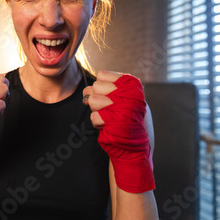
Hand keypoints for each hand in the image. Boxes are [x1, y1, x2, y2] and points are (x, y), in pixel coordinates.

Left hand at [82, 71, 154, 192]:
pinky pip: (93, 116)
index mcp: (132, 83)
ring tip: (109, 116)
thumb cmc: (124, 116)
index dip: (101, 87)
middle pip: (95, 86)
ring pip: (92, 100)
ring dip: (97, 110)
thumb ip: (103, 87)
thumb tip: (86, 91)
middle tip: (109, 108)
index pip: (102, 75)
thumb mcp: (120, 96)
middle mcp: (130, 93)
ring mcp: (123, 107)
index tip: (111, 96)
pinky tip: (109, 126)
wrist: (133, 144)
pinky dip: (97, 123)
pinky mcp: (115, 122)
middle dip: (97, 97)